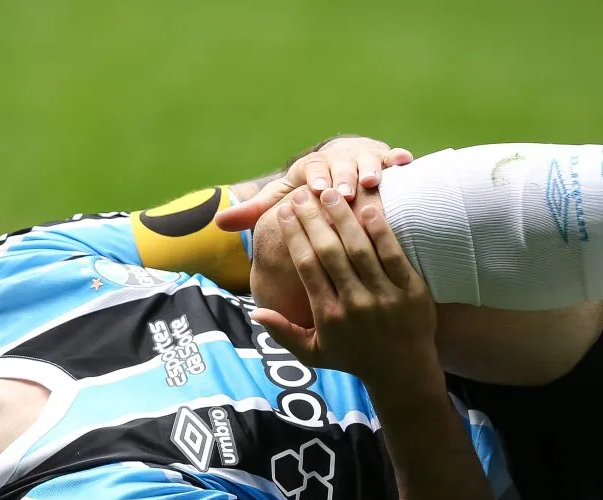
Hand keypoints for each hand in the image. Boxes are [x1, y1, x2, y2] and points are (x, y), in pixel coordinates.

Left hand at [216, 137, 412, 232]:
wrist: (338, 171)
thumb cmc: (307, 193)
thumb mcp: (282, 198)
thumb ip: (255, 210)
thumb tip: (218, 222)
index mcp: (311, 167)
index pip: (312, 170)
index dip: (315, 177)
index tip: (315, 189)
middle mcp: (336, 158)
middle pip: (340, 164)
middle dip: (342, 176)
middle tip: (345, 191)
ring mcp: (363, 156)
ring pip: (368, 159)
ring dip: (370, 167)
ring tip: (373, 182)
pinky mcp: (385, 158)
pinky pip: (393, 157)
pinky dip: (399, 159)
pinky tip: (404, 164)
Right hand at [250, 187, 435, 387]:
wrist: (403, 373)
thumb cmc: (353, 359)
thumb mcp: (312, 354)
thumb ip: (284, 332)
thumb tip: (255, 312)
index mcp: (328, 315)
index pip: (307, 266)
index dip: (294, 235)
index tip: (286, 212)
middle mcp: (354, 304)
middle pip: (329, 252)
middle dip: (313, 218)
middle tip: (303, 193)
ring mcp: (384, 297)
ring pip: (360, 249)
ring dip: (343, 218)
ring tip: (330, 192)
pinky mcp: (412, 292)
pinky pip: (394, 256)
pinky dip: (381, 232)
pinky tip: (369, 208)